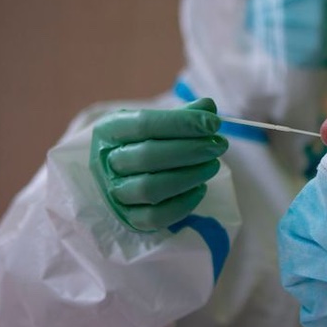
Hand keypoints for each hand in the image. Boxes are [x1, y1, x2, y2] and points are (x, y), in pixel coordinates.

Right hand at [90, 97, 228, 231]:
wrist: (121, 173)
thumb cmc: (143, 141)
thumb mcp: (156, 122)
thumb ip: (182, 115)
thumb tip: (208, 107)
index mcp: (109, 130)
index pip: (143, 124)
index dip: (181, 123)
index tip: (214, 123)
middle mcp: (107, 162)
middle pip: (147, 156)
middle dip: (190, 150)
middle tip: (219, 145)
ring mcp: (115, 193)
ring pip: (150, 189)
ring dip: (189, 176)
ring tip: (213, 165)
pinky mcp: (129, 219)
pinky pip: (156, 217)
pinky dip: (183, 204)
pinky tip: (201, 188)